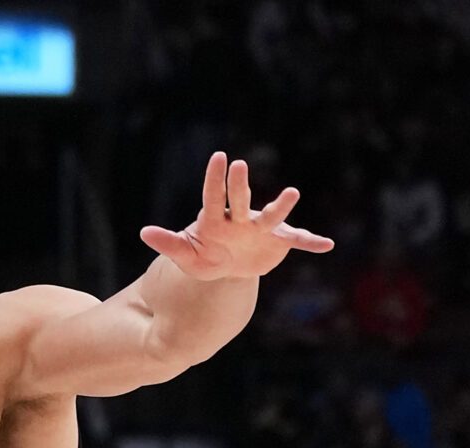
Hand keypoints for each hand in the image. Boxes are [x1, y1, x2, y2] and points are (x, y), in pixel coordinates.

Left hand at [140, 152, 333, 281]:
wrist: (227, 268)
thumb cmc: (204, 256)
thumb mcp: (184, 255)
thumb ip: (167, 243)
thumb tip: (143, 232)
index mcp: (216, 220)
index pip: (213, 196)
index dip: (215, 178)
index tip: (218, 157)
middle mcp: (240, 218)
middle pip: (240, 200)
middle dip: (239, 185)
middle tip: (239, 166)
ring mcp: (260, 228)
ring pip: (271, 216)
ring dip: (281, 206)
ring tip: (292, 193)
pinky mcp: (277, 241)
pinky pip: (296, 240)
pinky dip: (310, 242)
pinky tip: (326, 245)